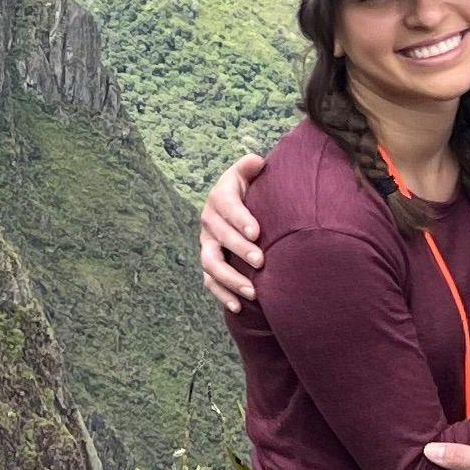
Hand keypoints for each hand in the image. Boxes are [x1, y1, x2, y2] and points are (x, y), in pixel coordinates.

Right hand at [200, 155, 266, 311]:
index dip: (240, 219)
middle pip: (220, 237)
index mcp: (220, 196)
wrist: (239, 206)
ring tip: (252, 292)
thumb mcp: (249, 174)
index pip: (227, 206)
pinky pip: (210, 282)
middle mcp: (209, 221)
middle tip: (261, 262)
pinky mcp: (210, 263)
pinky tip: (239, 307)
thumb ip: (251, 167)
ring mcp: (207, 244)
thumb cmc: (251, 189)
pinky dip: (223, 295)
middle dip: (239, 250)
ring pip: (211, 263)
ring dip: (230, 279)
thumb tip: (257, 162)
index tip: (257, 232)